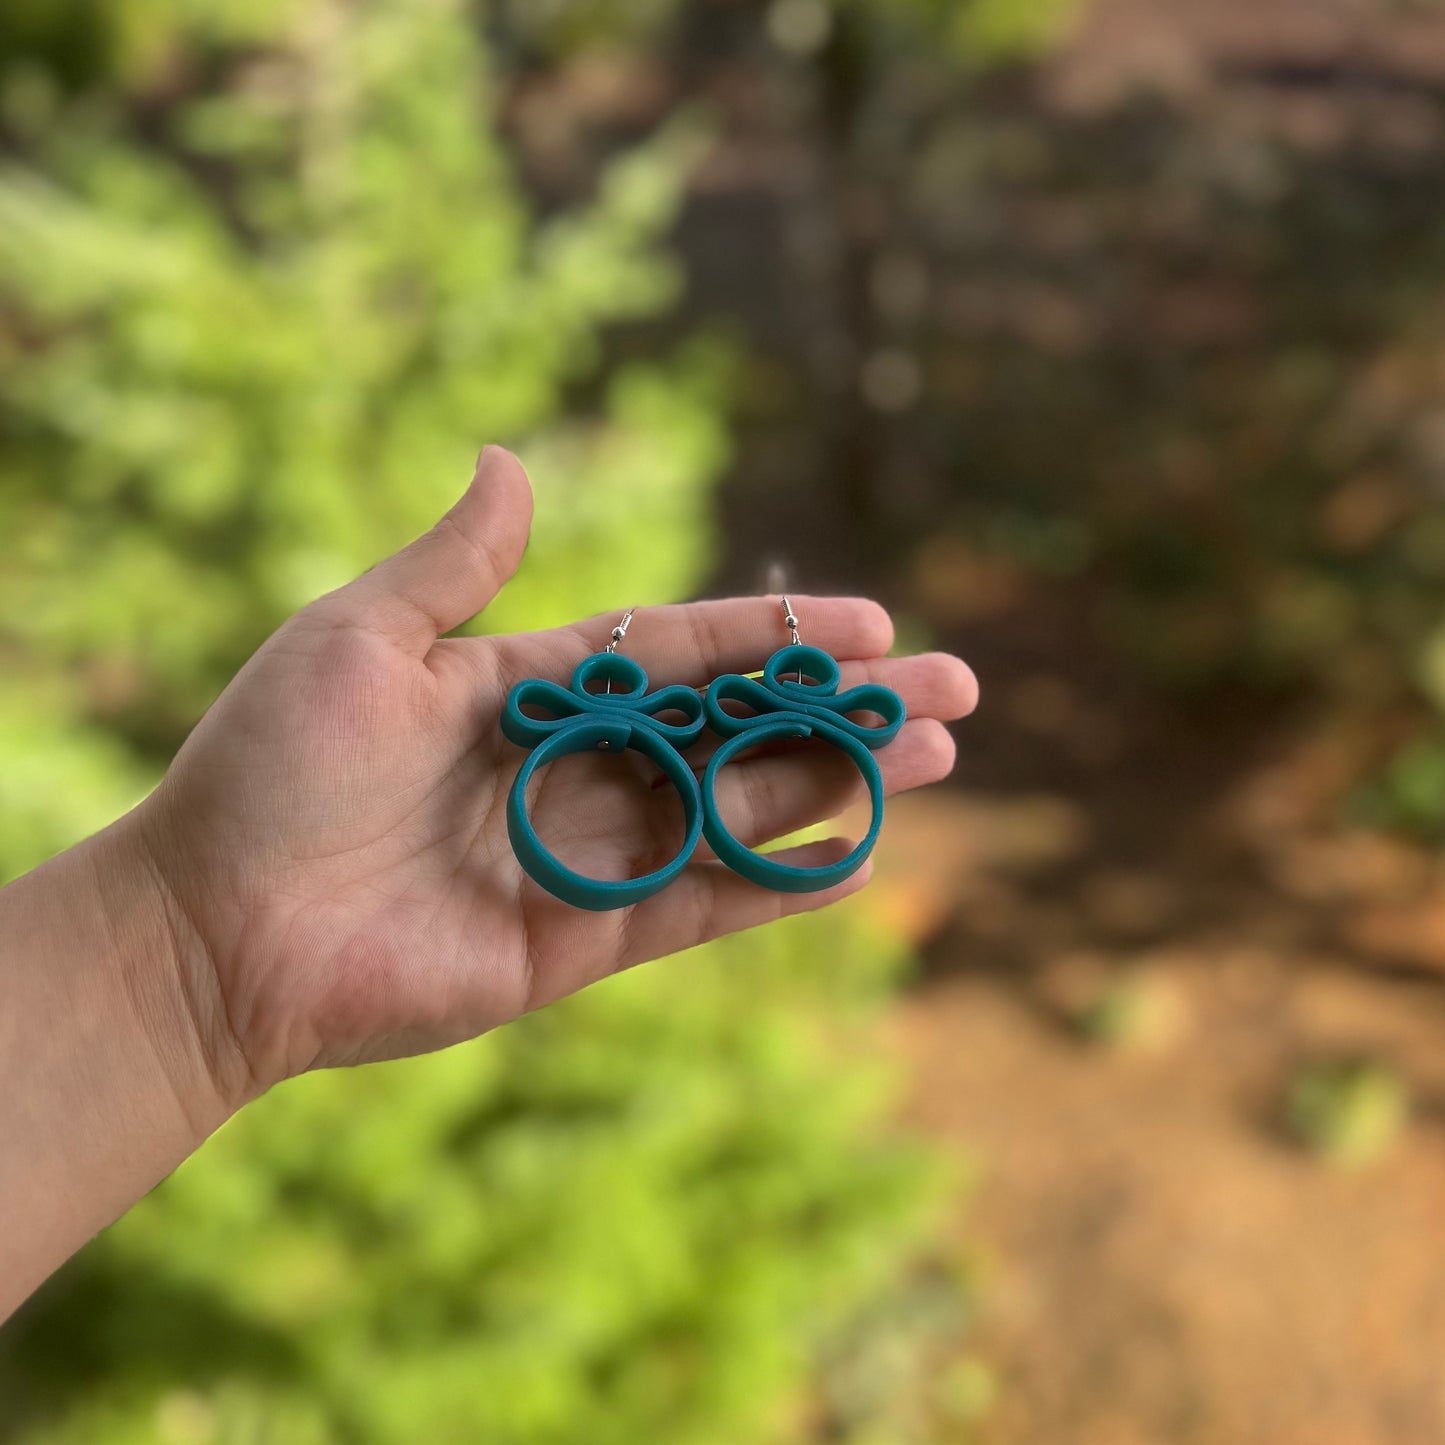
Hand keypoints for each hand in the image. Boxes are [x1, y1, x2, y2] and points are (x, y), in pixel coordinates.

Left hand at [135, 448, 976, 1103]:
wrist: (213, 925)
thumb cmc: (270, 767)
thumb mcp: (358, 638)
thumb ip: (456, 565)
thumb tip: (509, 458)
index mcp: (532, 689)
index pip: (684, 653)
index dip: (776, 635)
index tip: (870, 621)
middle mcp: (575, 769)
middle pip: (738, 732)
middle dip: (844, 710)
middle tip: (952, 692)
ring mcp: (588, 858)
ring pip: (741, 813)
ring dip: (840, 786)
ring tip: (936, 758)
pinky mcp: (585, 941)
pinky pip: (703, 907)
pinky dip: (781, 884)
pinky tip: (859, 854)